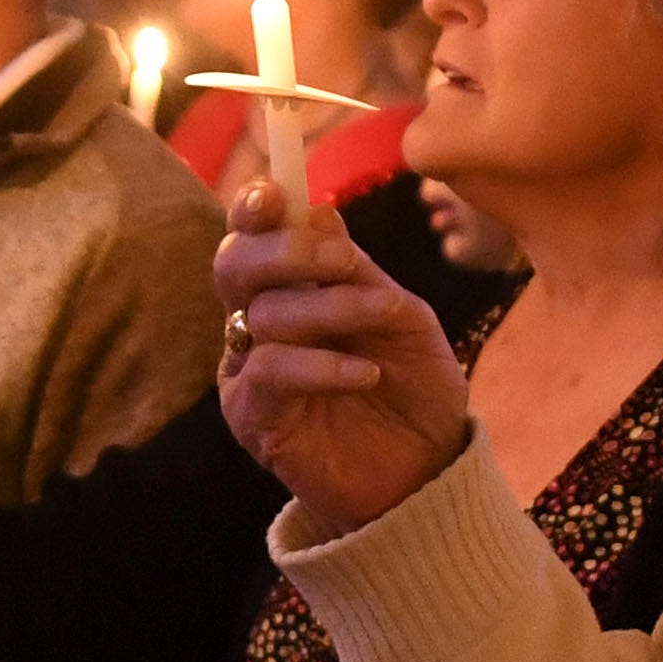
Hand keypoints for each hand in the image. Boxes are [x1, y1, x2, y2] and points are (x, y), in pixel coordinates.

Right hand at [213, 189, 470, 534]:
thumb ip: (357, 270)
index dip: (254, 208)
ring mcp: (249, 370)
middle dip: (286, 249)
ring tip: (386, 319)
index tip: (277, 193)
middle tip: (342, 259)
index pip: (252, 235)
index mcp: (289, 287)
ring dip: (331, 308)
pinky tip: (365, 374)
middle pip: (235, 265)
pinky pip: (269, 373)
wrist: (427, 468)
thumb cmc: (414, 387)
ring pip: (263, 315)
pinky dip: (321, 365)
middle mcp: (257, 322)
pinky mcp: (252, 417)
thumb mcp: (401, 316)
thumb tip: (318, 209)